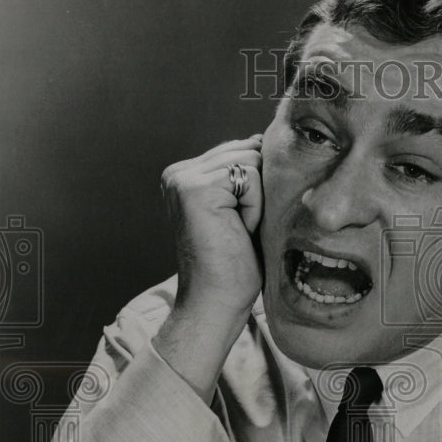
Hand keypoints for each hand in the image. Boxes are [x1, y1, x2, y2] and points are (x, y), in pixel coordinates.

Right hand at [160, 136, 263, 315]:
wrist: (216, 301)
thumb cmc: (234, 265)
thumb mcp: (241, 209)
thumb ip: (244, 175)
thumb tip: (263, 140)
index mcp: (185, 175)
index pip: (239, 151)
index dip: (254, 189)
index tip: (237, 224)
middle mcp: (178, 172)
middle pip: (247, 150)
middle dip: (256, 192)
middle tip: (237, 230)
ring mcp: (183, 178)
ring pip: (251, 161)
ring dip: (256, 201)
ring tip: (236, 231)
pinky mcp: (196, 187)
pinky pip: (251, 176)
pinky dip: (254, 207)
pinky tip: (237, 231)